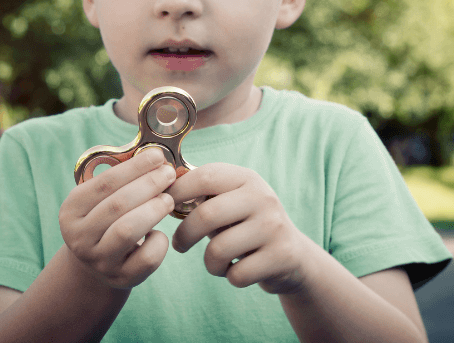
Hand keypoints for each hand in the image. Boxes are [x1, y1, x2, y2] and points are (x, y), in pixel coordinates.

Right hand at [59, 147, 176, 288]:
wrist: (96, 263)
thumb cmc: (105, 219)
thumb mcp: (100, 199)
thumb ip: (120, 179)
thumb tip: (155, 157)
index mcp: (71, 210)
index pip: (104, 183)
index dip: (134, 167)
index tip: (157, 156)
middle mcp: (79, 237)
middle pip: (117, 205)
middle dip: (148, 185)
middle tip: (168, 174)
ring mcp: (99, 261)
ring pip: (128, 231)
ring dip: (153, 209)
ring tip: (168, 199)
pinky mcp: (121, 278)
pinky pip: (147, 259)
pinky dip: (159, 241)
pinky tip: (159, 232)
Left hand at [167, 163, 314, 292]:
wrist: (293, 256)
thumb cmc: (245, 226)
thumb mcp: (230, 202)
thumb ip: (202, 195)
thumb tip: (160, 188)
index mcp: (246, 178)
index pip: (205, 176)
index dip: (178, 191)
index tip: (163, 205)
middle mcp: (263, 197)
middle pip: (207, 215)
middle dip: (185, 234)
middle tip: (179, 244)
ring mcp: (274, 226)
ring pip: (219, 250)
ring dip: (209, 263)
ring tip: (215, 262)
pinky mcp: (282, 256)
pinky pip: (237, 274)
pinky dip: (229, 276)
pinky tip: (237, 270)